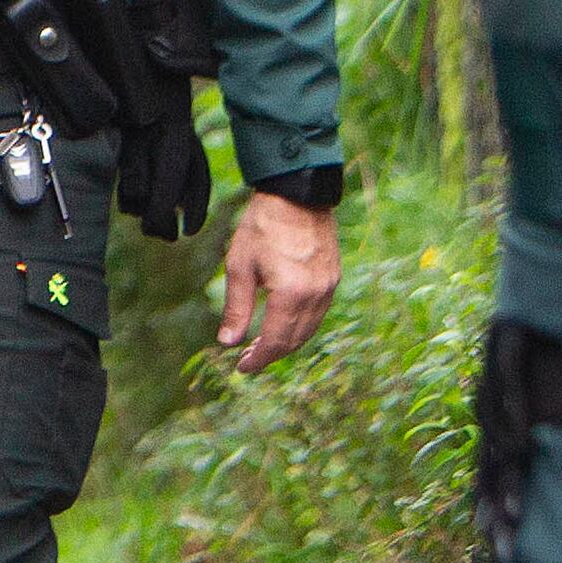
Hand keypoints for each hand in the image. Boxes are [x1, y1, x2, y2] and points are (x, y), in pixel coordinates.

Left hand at [215, 191, 339, 372]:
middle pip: (295, 340)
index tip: (242, 368)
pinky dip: (300, 326)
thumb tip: (228, 342)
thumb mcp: (240, 266)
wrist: (296, 194)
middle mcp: (316, 295)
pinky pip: (318, 313)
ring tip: (262, 345)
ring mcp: (329, 286)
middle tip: (248, 359)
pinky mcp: (333, 277)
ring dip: (287, 342)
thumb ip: (236, 307)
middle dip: (271, 354)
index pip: (275, 341)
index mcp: (291, 294)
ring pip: (309, 329)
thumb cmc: (263, 226)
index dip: (258, 359)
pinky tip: (282, 323)